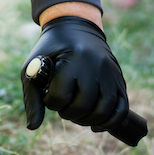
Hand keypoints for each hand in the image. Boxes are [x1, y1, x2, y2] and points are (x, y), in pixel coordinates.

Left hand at [21, 16, 128, 132]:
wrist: (75, 27)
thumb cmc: (50, 51)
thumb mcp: (34, 68)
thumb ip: (32, 98)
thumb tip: (32, 127)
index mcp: (71, 60)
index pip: (60, 97)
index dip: (50, 102)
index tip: (48, 95)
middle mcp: (94, 66)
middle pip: (83, 107)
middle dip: (68, 113)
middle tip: (62, 106)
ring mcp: (110, 73)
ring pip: (103, 111)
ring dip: (87, 120)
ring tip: (76, 114)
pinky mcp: (119, 80)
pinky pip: (121, 108)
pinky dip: (109, 122)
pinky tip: (96, 126)